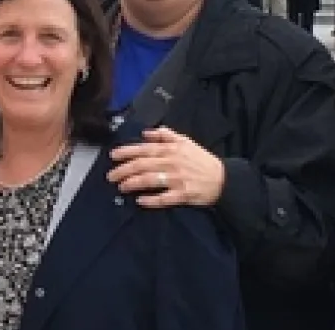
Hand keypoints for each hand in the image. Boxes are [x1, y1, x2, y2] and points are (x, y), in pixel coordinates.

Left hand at [107, 127, 225, 206]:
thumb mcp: (185, 141)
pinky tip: (140, 201)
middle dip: (124, 170)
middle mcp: (172, 163)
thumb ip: (165, 135)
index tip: (112, 156)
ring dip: (133, 183)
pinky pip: (164, 198)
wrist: (223, 179)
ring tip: (121, 187)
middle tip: (111, 176)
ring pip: (150, 180)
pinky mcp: (183, 194)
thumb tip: (145, 133)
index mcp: (171, 149)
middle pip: (143, 165)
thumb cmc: (201, 160)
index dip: (126, 152)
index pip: (144, 149)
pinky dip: (151, 200)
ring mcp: (177, 179)